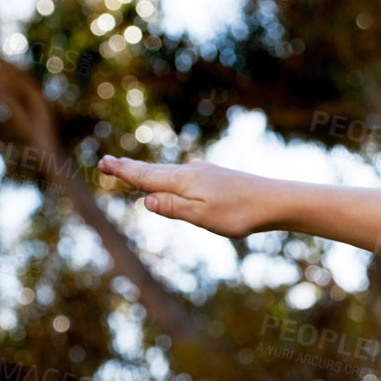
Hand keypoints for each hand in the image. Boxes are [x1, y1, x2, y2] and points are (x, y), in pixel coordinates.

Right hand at [99, 156, 279, 237]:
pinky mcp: (217, 177)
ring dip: (149, 170)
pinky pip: (184, 174)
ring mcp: (205, 172)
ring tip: (133, 169)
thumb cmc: (240, 213)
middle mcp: (191, 172)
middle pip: (154, 170)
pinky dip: (169, 175)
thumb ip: (174, 208)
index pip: (146, 177)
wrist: (276, 200)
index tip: (103, 164)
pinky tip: (174, 178)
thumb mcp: (204, 217)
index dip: (124, 172)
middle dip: (131, 168)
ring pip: (170, 171)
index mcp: (183, 181)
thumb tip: (146, 199)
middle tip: (109, 163)